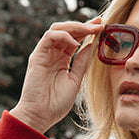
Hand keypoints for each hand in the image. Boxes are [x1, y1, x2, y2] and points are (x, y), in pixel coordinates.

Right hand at [9, 17, 102, 133]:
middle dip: (84, 25)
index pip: (75, 39)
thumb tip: (92, 45)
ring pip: (58, 29)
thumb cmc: (56, 103)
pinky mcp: (37, 56)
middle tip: (99, 23)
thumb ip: (82, 62)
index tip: (102, 26)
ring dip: (75, 27)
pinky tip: (76, 42)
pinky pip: (49, 37)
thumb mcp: (75, 80)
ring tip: (90, 30)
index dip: (88, 31)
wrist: (40, 115)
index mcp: (62, 59)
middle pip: (68, 31)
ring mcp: (44, 53)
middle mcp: (52, 54)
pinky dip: (63, 36)